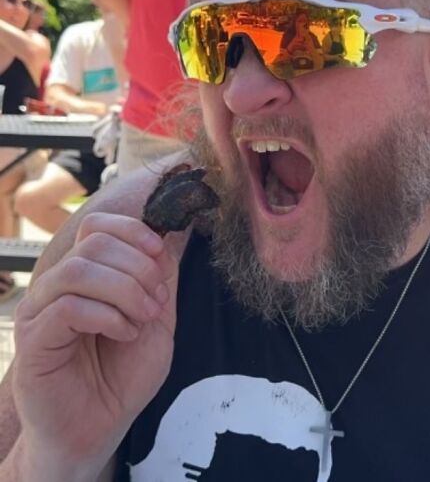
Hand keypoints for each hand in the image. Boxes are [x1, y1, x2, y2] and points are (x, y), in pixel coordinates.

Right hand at [11, 212, 180, 474]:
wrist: (101, 427)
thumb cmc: (125, 374)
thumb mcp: (157, 317)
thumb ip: (161, 276)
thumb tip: (172, 231)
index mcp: (84, 276)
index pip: (98, 226)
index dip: (134, 232)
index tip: (161, 254)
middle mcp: (57, 287)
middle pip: (94, 242)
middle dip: (139, 267)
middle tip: (156, 302)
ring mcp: (40, 311)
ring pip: (80, 269)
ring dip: (126, 290)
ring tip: (143, 318)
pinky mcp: (33, 340)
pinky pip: (68, 306)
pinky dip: (108, 315)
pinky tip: (125, 333)